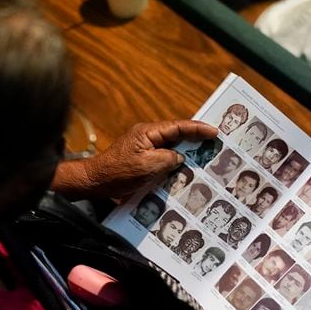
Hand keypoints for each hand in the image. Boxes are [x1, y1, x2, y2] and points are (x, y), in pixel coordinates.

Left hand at [51, 120, 217, 199]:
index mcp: (148, 133)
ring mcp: (144, 149)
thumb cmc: (117, 173)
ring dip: (186, 153)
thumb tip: (179, 158)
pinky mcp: (141, 160)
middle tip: (215, 142)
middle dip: (196, 139)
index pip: (178, 127)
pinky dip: (175, 164)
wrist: (95, 182)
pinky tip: (184, 171)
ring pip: (171, 148)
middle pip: (176, 135)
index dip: (198, 129)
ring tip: (206, 157)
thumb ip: (167, 159)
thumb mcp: (147, 166)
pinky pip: (163, 159)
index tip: (214, 132)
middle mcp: (147, 137)